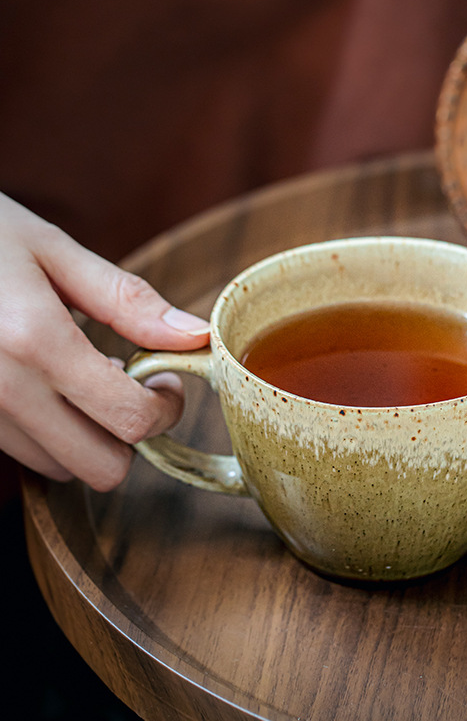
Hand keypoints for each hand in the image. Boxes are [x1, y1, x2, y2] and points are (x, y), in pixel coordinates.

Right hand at [0, 194, 209, 490]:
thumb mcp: (53, 251)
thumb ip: (127, 300)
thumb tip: (193, 336)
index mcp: (34, 342)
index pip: (131, 419)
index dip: (167, 408)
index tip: (165, 378)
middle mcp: (1, 390)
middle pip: (102, 467)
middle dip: (132, 434)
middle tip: (134, 386)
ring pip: (63, 469)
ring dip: (90, 436)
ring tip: (82, 378)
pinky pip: (25, 455)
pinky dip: (51, 435)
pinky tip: (47, 387)